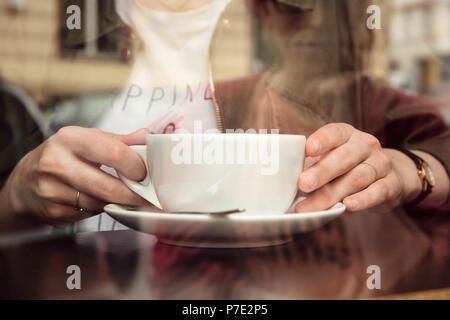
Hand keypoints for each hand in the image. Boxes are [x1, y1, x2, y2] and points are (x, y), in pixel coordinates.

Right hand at [3, 127, 149, 224]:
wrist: (25, 182)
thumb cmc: (63, 157)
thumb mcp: (87, 140)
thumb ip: (119, 140)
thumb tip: (146, 136)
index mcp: (70, 138)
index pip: (114, 152)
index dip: (136, 166)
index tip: (145, 172)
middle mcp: (56, 163)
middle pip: (108, 186)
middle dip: (133, 194)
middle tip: (145, 195)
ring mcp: (52, 190)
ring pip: (100, 203)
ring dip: (118, 203)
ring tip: (125, 196)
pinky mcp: (53, 212)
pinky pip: (90, 214)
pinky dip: (102, 209)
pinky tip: (102, 202)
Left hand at [296, 123, 420, 212]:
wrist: (387, 177)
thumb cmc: (346, 168)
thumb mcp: (330, 159)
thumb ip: (310, 166)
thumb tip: (281, 182)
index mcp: (346, 135)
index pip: (334, 133)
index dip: (322, 140)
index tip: (307, 149)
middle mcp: (365, 145)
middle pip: (344, 157)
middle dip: (322, 172)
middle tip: (302, 184)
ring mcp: (381, 164)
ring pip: (357, 178)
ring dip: (332, 193)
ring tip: (312, 207)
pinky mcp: (391, 184)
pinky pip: (377, 191)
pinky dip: (362, 200)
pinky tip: (347, 206)